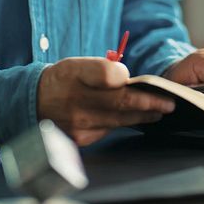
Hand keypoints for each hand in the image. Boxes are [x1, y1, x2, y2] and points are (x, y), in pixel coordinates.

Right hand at [37, 57, 175, 145]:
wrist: (34, 102)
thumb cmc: (63, 80)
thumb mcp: (77, 64)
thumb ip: (102, 69)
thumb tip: (126, 78)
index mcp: (76, 74)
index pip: (106, 74)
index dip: (127, 78)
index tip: (148, 81)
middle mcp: (77, 100)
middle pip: (120, 102)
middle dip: (149, 103)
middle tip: (169, 103)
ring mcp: (79, 122)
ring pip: (119, 119)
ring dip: (142, 115)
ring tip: (159, 110)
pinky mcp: (80, 138)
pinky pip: (109, 130)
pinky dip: (123, 123)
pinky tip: (135, 118)